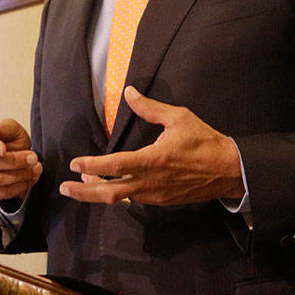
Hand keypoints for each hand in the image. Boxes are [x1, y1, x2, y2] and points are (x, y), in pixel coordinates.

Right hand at [0, 119, 41, 199]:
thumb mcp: (12, 127)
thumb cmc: (11, 140)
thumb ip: (2, 127)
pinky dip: (19, 187)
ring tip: (36, 168)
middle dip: (15, 161)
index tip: (4, 149)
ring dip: (20, 175)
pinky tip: (30, 178)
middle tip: (33, 158)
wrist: (16, 155)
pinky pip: (0, 192)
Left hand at [60, 87, 243, 206]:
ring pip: (119, 198)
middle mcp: (150, 182)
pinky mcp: (162, 202)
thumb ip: (150, 108)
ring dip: (99, 192)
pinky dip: (117, 195)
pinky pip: (133, 200)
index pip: (115, 166)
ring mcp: (155, 195)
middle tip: (65, 187)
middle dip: (84, 191)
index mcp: (153, 160)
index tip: (75, 164)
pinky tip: (110, 187)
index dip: (92, 165)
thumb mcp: (178, 118)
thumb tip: (129, 93)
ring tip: (83, 183)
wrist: (229, 170)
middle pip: (109, 192)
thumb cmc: (204, 141)